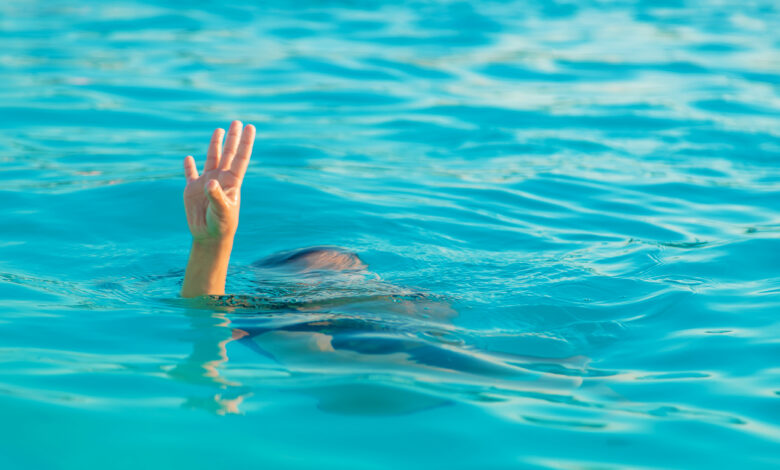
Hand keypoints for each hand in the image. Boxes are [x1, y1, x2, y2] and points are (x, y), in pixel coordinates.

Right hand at [183, 120, 255, 242]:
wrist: (209, 237)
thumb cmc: (221, 225)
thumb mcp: (222, 212)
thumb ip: (216, 197)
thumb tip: (209, 182)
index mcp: (232, 182)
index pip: (240, 158)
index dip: (245, 142)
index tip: (250, 127)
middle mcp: (220, 178)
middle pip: (228, 153)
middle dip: (232, 138)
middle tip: (237, 121)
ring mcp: (206, 183)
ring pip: (211, 158)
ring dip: (214, 144)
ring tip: (219, 130)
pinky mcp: (192, 190)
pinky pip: (190, 174)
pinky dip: (189, 166)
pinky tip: (189, 158)